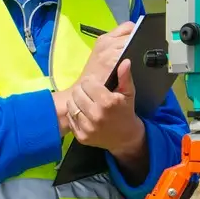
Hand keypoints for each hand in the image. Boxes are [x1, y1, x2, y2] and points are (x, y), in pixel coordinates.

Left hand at [53, 21, 133, 136]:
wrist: (126, 137)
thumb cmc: (126, 111)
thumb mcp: (128, 93)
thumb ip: (124, 76)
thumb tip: (125, 61)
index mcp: (108, 102)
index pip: (87, 83)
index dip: (92, 84)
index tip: (96, 88)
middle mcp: (96, 115)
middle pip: (77, 93)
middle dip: (83, 92)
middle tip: (91, 96)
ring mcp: (88, 127)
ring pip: (71, 105)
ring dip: (77, 102)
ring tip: (86, 104)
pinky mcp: (82, 136)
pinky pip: (70, 118)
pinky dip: (75, 115)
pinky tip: (85, 115)